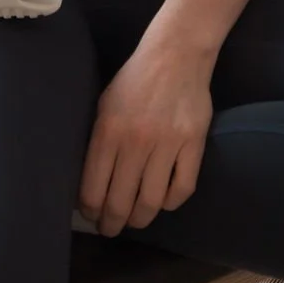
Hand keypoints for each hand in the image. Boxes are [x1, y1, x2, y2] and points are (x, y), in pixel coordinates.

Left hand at [78, 33, 213, 236]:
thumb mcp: (104, 104)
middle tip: (110, 228)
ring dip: (140, 219)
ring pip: (150, 202)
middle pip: (121, 202)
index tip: (91, 215)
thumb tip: (90, 182)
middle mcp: (135, 141)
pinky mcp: (193, 145)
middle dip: (112, 223)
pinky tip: (161, 201)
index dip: (90, 210)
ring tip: (135, 221)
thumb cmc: (134, 79)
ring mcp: (167, 144)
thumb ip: (99, 142)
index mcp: (108, 130)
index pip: (93, 188)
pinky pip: (181, 190)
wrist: (175, 54)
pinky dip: (169, 203)